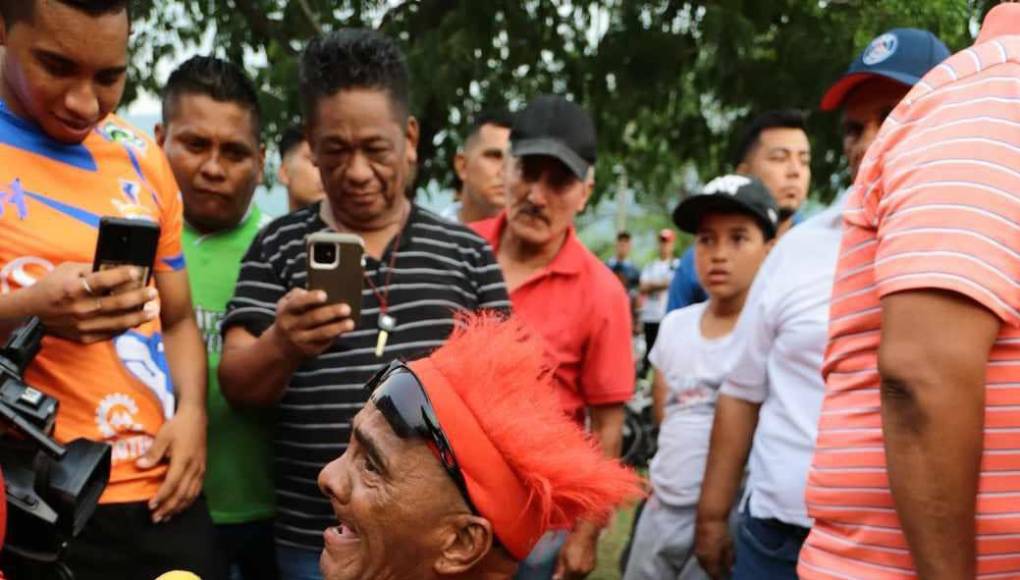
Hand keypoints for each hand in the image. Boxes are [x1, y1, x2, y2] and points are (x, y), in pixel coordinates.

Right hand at [19, 263, 157, 342]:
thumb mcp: (68, 270)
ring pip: (118, 322)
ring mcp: (83, 325)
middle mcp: (80, 308)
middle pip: (116, 303)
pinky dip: (125, 327)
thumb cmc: (52, 286)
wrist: (31, 312)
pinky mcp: (85, 336)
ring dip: (139, 316)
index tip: (136, 271)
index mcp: (74, 288)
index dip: (121, 275)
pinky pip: (111, 333)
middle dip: (139, 297)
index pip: (102, 281)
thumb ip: (91, 268)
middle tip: (153, 292)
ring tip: (153, 310)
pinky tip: (137, 321)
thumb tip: (116, 267)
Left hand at [136, 404, 206, 522]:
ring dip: (179, 507)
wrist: (196, 417)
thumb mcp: (163, 436)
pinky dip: (189, 500)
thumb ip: (152, 453)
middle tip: (156, 518)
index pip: (171, 484)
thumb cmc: (178, 425)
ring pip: (191, 494)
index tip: (151, 506)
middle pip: (182, 494)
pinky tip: (182, 505)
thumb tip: (140, 466)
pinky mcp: (203, 469)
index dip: (161, 497)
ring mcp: (200, 469)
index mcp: (183, 461)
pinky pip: (197, 489)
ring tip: (168, 516)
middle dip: (169, 508)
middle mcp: (193, 468)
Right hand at [268, 288, 354, 358]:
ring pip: (322, 333)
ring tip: (350, 323)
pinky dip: (337, 334)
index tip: (325, 295)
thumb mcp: (287, 304)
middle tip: (347, 308)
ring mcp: (301, 340)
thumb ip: (299, 295)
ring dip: (338, 328)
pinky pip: (326, 341)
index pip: (297, 303)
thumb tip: (322, 293)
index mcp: (286, 311)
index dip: (310, 299)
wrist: (282, 346)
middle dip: (331, 312)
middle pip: (313, 318)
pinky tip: (346, 328)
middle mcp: (291, 326)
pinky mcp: (311, 350)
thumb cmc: (292, 316)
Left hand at [554, 521, 599, 579]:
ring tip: (570, 571)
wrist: (586, 535)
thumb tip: (555, 579)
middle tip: (564, 574)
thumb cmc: (572, 543)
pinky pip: (585, 573)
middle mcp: (582, 572)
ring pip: (580, 578)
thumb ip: (559, 569)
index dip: (562, 579)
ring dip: (575, 576)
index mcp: (573, 569)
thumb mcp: (562, 555)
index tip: (559, 577)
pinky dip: (580, 572)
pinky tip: (577, 567)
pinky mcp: (593, 566)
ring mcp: (588, 570)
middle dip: (568, 578)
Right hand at [695, 516, 733, 578]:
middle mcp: (702, 559)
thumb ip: (729, 560)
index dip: (721, 578)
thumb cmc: (721, 532)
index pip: (715, 575)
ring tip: (717, 568)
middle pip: (708, 571)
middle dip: (715, 574)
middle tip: (722, 574)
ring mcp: (698, 552)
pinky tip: (711, 560)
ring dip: (710, 568)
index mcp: (711, 560)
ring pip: (704, 565)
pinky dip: (707, 562)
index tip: (726, 578)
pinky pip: (701, 559)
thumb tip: (730, 570)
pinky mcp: (696, 547)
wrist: (709, 519)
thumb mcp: (729, 547)